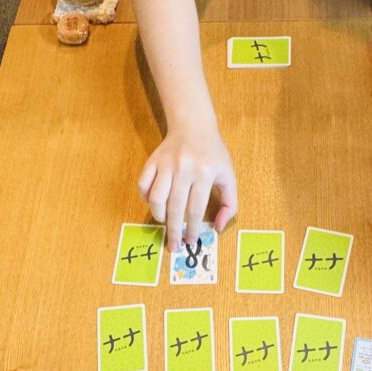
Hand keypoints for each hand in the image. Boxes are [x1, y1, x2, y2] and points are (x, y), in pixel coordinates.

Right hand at [138, 125, 237, 250]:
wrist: (193, 125)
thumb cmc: (213, 154)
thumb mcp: (228, 176)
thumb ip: (228, 203)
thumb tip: (218, 228)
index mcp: (204, 174)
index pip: (195, 210)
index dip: (191, 229)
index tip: (190, 242)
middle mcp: (184, 169)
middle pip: (175, 207)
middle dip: (173, 230)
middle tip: (174, 244)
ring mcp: (166, 164)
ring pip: (156, 198)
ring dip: (159, 215)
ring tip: (163, 222)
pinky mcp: (153, 160)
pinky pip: (143, 184)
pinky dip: (145, 197)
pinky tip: (154, 203)